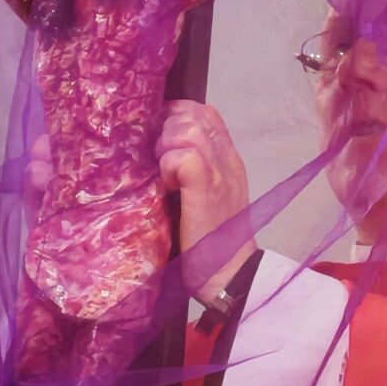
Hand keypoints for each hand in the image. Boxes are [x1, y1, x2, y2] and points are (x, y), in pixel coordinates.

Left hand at [158, 101, 253, 303]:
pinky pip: (184, 155)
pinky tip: (166, 185)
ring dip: (166, 145)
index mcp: (229, 159)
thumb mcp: (208, 195)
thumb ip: (194, 169)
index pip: (206, 112)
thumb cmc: (211, 239)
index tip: (159, 136)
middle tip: (157, 157)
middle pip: (196, 113)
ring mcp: (220, 172)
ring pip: (189, 128)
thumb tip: (159, 149)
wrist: (229, 273)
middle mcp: (227, 159)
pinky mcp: (207, 188)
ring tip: (162, 172)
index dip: (178, 114)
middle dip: (167, 128)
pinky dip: (168, 165)